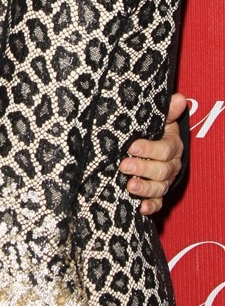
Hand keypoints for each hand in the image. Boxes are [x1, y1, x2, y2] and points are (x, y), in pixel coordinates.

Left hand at [120, 92, 186, 214]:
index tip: (132, 147)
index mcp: (172, 146)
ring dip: (145, 188)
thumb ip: (167, 111)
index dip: (149, 149)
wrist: (152, 148)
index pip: (165, 149)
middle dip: (143, 168)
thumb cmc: (152, 131)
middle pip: (162, 170)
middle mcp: (171, 165)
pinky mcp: (157, 194)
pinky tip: (141, 207)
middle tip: (124, 165)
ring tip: (129, 186)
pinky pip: (157, 203)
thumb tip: (180, 98)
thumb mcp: (159, 119)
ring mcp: (164, 181)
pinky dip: (150, 206)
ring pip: (159, 187)